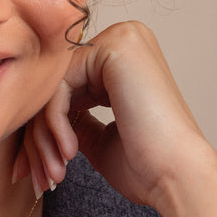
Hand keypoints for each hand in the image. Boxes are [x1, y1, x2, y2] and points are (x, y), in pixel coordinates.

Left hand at [13, 21, 216, 216]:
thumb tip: (41, 118)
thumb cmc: (147, 166)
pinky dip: (54, 123)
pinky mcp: (113, 48)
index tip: (38, 170)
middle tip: (40, 177)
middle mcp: (123, 39)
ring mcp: (120, 39)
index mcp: (124, 58)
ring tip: (54, 174)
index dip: (45, 131)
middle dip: (40, 136)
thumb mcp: (100, 138)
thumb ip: (75, 118)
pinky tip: (69, 152)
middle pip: (56, 86)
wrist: (178, 177)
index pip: (66, 88)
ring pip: (53, 87)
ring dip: (44, 136)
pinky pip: (60, 85)